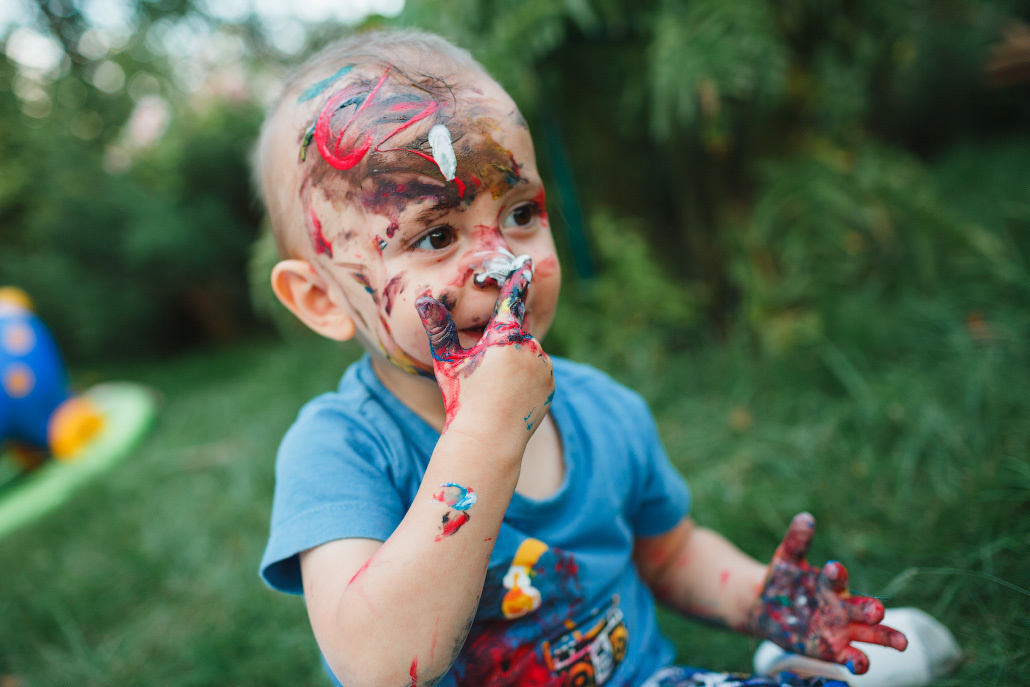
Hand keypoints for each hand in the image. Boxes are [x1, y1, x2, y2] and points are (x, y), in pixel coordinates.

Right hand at [416, 259, 553, 433]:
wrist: (489, 439)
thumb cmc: (463, 397)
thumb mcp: (447, 361)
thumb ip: (438, 327)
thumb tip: (423, 298)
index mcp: (504, 336)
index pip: (511, 299)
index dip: (516, 279)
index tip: (523, 262)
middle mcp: (530, 346)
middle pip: (512, 333)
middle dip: (499, 343)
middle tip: (482, 369)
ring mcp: (544, 366)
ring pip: (525, 352)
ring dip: (512, 360)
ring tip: (494, 387)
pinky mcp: (551, 384)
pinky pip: (537, 371)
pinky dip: (525, 377)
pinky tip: (509, 395)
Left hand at [748, 513, 907, 673]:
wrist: (766, 608)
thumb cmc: (782, 580)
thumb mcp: (786, 560)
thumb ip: (797, 542)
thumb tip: (805, 518)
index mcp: (831, 584)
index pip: (837, 578)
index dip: (836, 573)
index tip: (833, 568)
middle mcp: (842, 607)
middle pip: (863, 608)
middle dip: (871, 610)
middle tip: (878, 611)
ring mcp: (840, 630)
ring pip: (870, 635)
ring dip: (886, 638)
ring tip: (901, 642)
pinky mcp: (832, 650)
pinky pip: (850, 657)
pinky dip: (857, 662)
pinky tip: (859, 664)